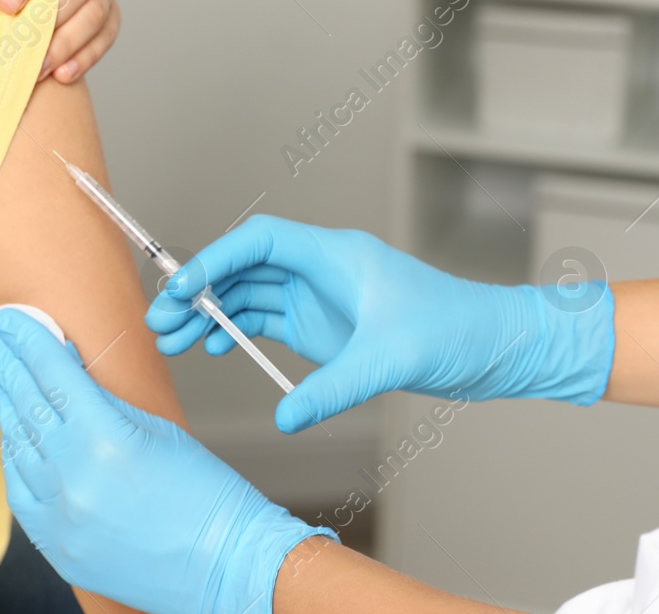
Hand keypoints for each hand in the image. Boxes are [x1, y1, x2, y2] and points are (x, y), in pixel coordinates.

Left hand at [0, 309, 336, 613]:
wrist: (225, 564)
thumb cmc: (209, 497)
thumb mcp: (160, 429)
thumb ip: (106, 403)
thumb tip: (70, 376)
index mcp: (106, 440)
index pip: (54, 375)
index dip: (29, 341)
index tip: (10, 320)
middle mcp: (75, 479)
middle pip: (28, 406)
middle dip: (5, 365)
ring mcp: (62, 517)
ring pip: (18, 447)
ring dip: (5, 406)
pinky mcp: (58, 546)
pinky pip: (22, 491)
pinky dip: (16, 456)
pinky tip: (12, 432)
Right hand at [147, 215, 616, 433]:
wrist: (496, 345)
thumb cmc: (456, 330)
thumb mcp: (391, 358)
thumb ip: (335, 387)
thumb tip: (286, 417)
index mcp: (336, 256)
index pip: (260, 242)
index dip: (215, 260)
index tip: (181, 289)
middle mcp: (324, 270)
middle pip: (246, 267)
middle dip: (201, 290)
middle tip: (162, 321)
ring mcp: (325, 298)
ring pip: (253, 295)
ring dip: (214, 314)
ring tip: (178, 341)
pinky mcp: (330, 327)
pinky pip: (271, 321)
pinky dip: (241, 331)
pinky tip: (219, 348)